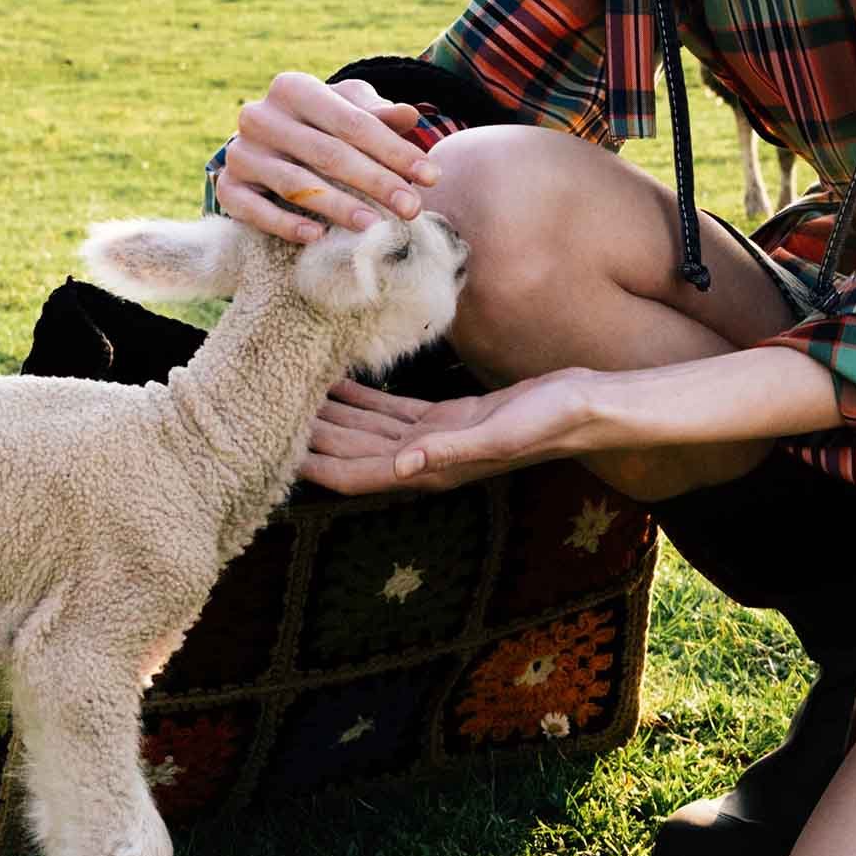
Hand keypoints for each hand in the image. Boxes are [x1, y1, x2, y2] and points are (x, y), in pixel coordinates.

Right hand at [217, 71, 441, 244]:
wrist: (270, 147)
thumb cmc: (323, 126)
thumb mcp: (350, 112)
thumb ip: (379, 115)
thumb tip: (410, 115)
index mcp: (293, 88)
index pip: (352, 122)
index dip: (395, 150)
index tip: (432, 177)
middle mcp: (260, 116)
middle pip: (328, 153)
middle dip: (376, 182)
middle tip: (412, 208)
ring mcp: (240, 152)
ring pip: (295, 183)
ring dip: (338, 206)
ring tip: (374, 225)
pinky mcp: (228, 186)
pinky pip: (253, 209)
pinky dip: (285, 223)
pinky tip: (317, 236)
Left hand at [298, 368, 614, 494]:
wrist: (590, 406)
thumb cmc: (552, 422)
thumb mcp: (501, 434)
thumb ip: (451, 450)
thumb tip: (402, 467)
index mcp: (432, 467)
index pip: (357, 476)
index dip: (315, 468)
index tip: (274, 451)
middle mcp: (426, 458)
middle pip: (352, 453)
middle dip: (310, 439)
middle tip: (265, 412)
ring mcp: (436, 439)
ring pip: (367, 431)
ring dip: (330, 418)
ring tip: (290, 393)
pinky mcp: (449, 416)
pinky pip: (392, 411)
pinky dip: (362, 398)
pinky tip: (340, 380)